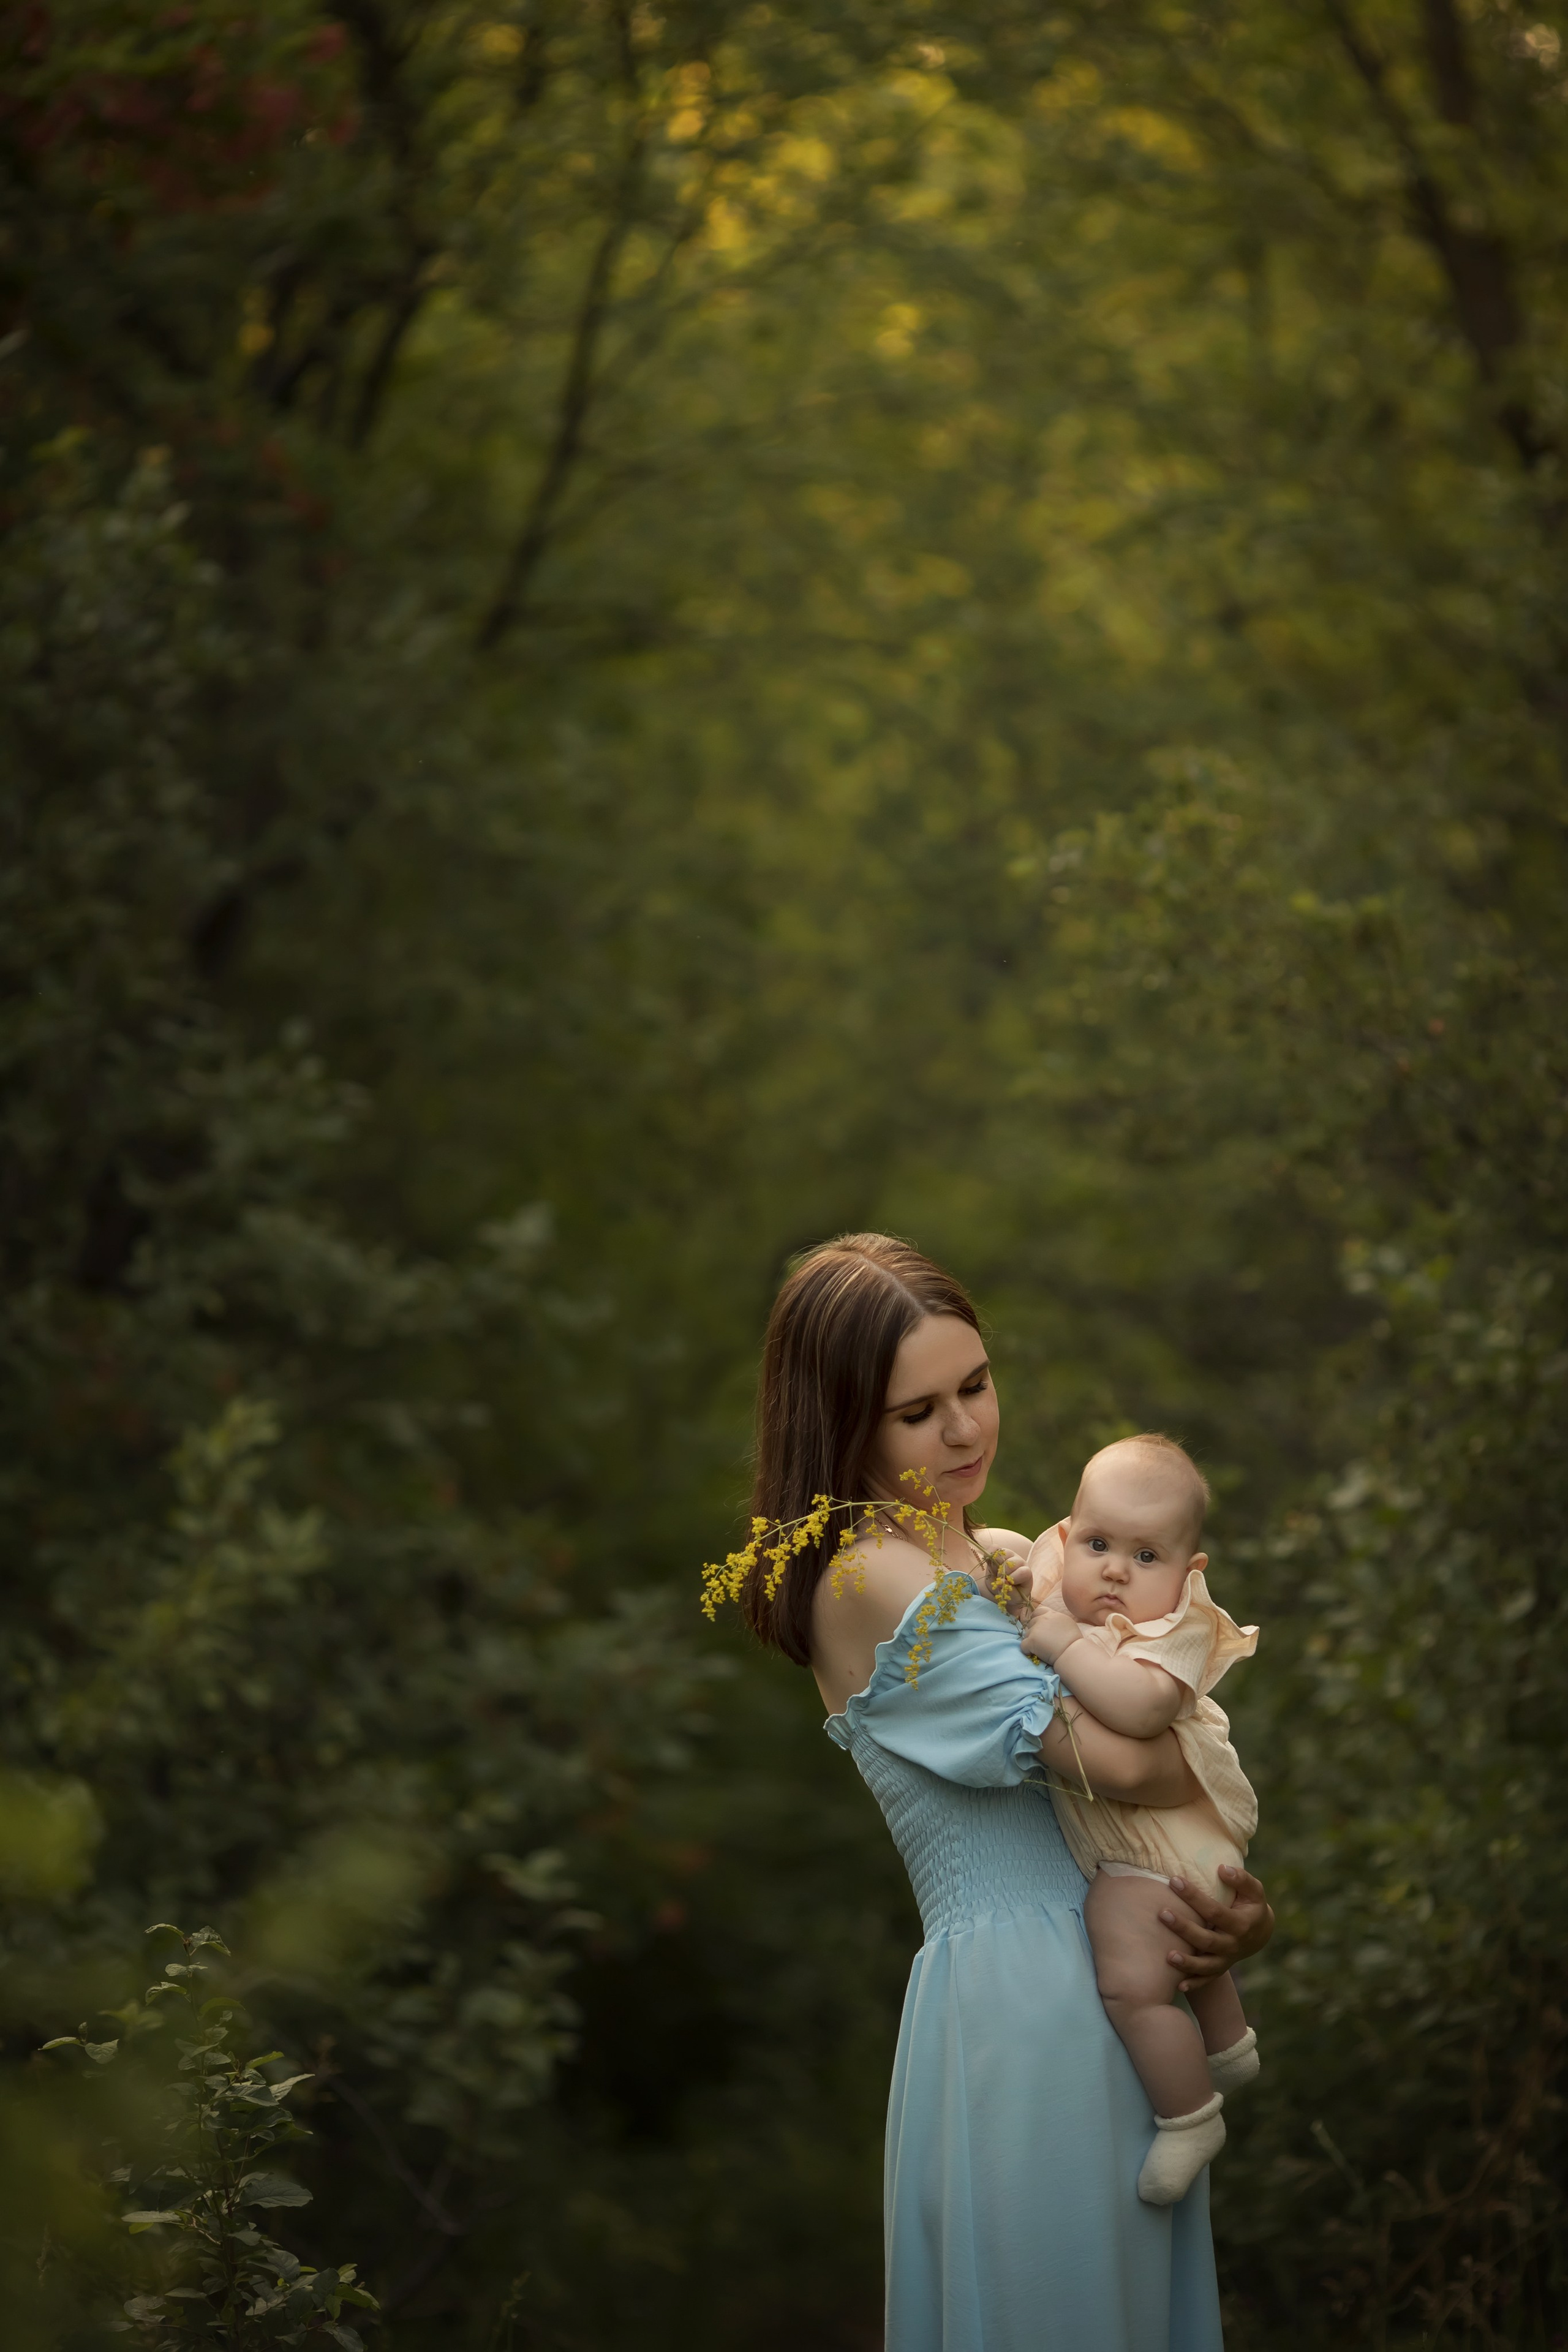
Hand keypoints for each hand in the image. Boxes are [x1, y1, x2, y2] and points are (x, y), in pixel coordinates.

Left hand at [1020, 1609, 1082, 1666]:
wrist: (1071, 1652)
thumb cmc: (1073, 1642)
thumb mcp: (1068, 1624)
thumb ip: (1057, 1620)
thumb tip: (1051, 1623)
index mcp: (1052, 1614)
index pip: (1038, 1611)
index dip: (1036, 1619)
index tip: (1040, 1628)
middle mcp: (1043, 1619)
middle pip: (1031, 1623)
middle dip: (1034, 1632)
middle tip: (1042, 1641)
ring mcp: (1036, 1629)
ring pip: (1026, 1634)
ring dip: (1031, 1641)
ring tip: (1041, 1648)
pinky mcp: (1031, 1640)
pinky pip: (1023, 1646)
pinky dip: (1027, 1650)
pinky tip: (1035, 1654)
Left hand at [1158, 1865, 1273, 1993]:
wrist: (1259, 1933)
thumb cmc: (1251, 1905)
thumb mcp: (1254, 1891)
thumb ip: (1241, 1879)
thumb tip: (1223, 1869)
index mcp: (1240, 1924)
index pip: (1214, 1911)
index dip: (1194, 1897)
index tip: (1174, 1880)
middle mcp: (1233, 1945)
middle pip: (1206, 1940)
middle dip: (1184, 1928)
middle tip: (1162, 1913)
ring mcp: (1226, 1960)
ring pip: (1205, 1965)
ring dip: (1187, 1963)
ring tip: (1167, 1956)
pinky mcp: (1220, 1968)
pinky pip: (1207, 1980)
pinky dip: (1194, 1984)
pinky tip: (1178, 1985)